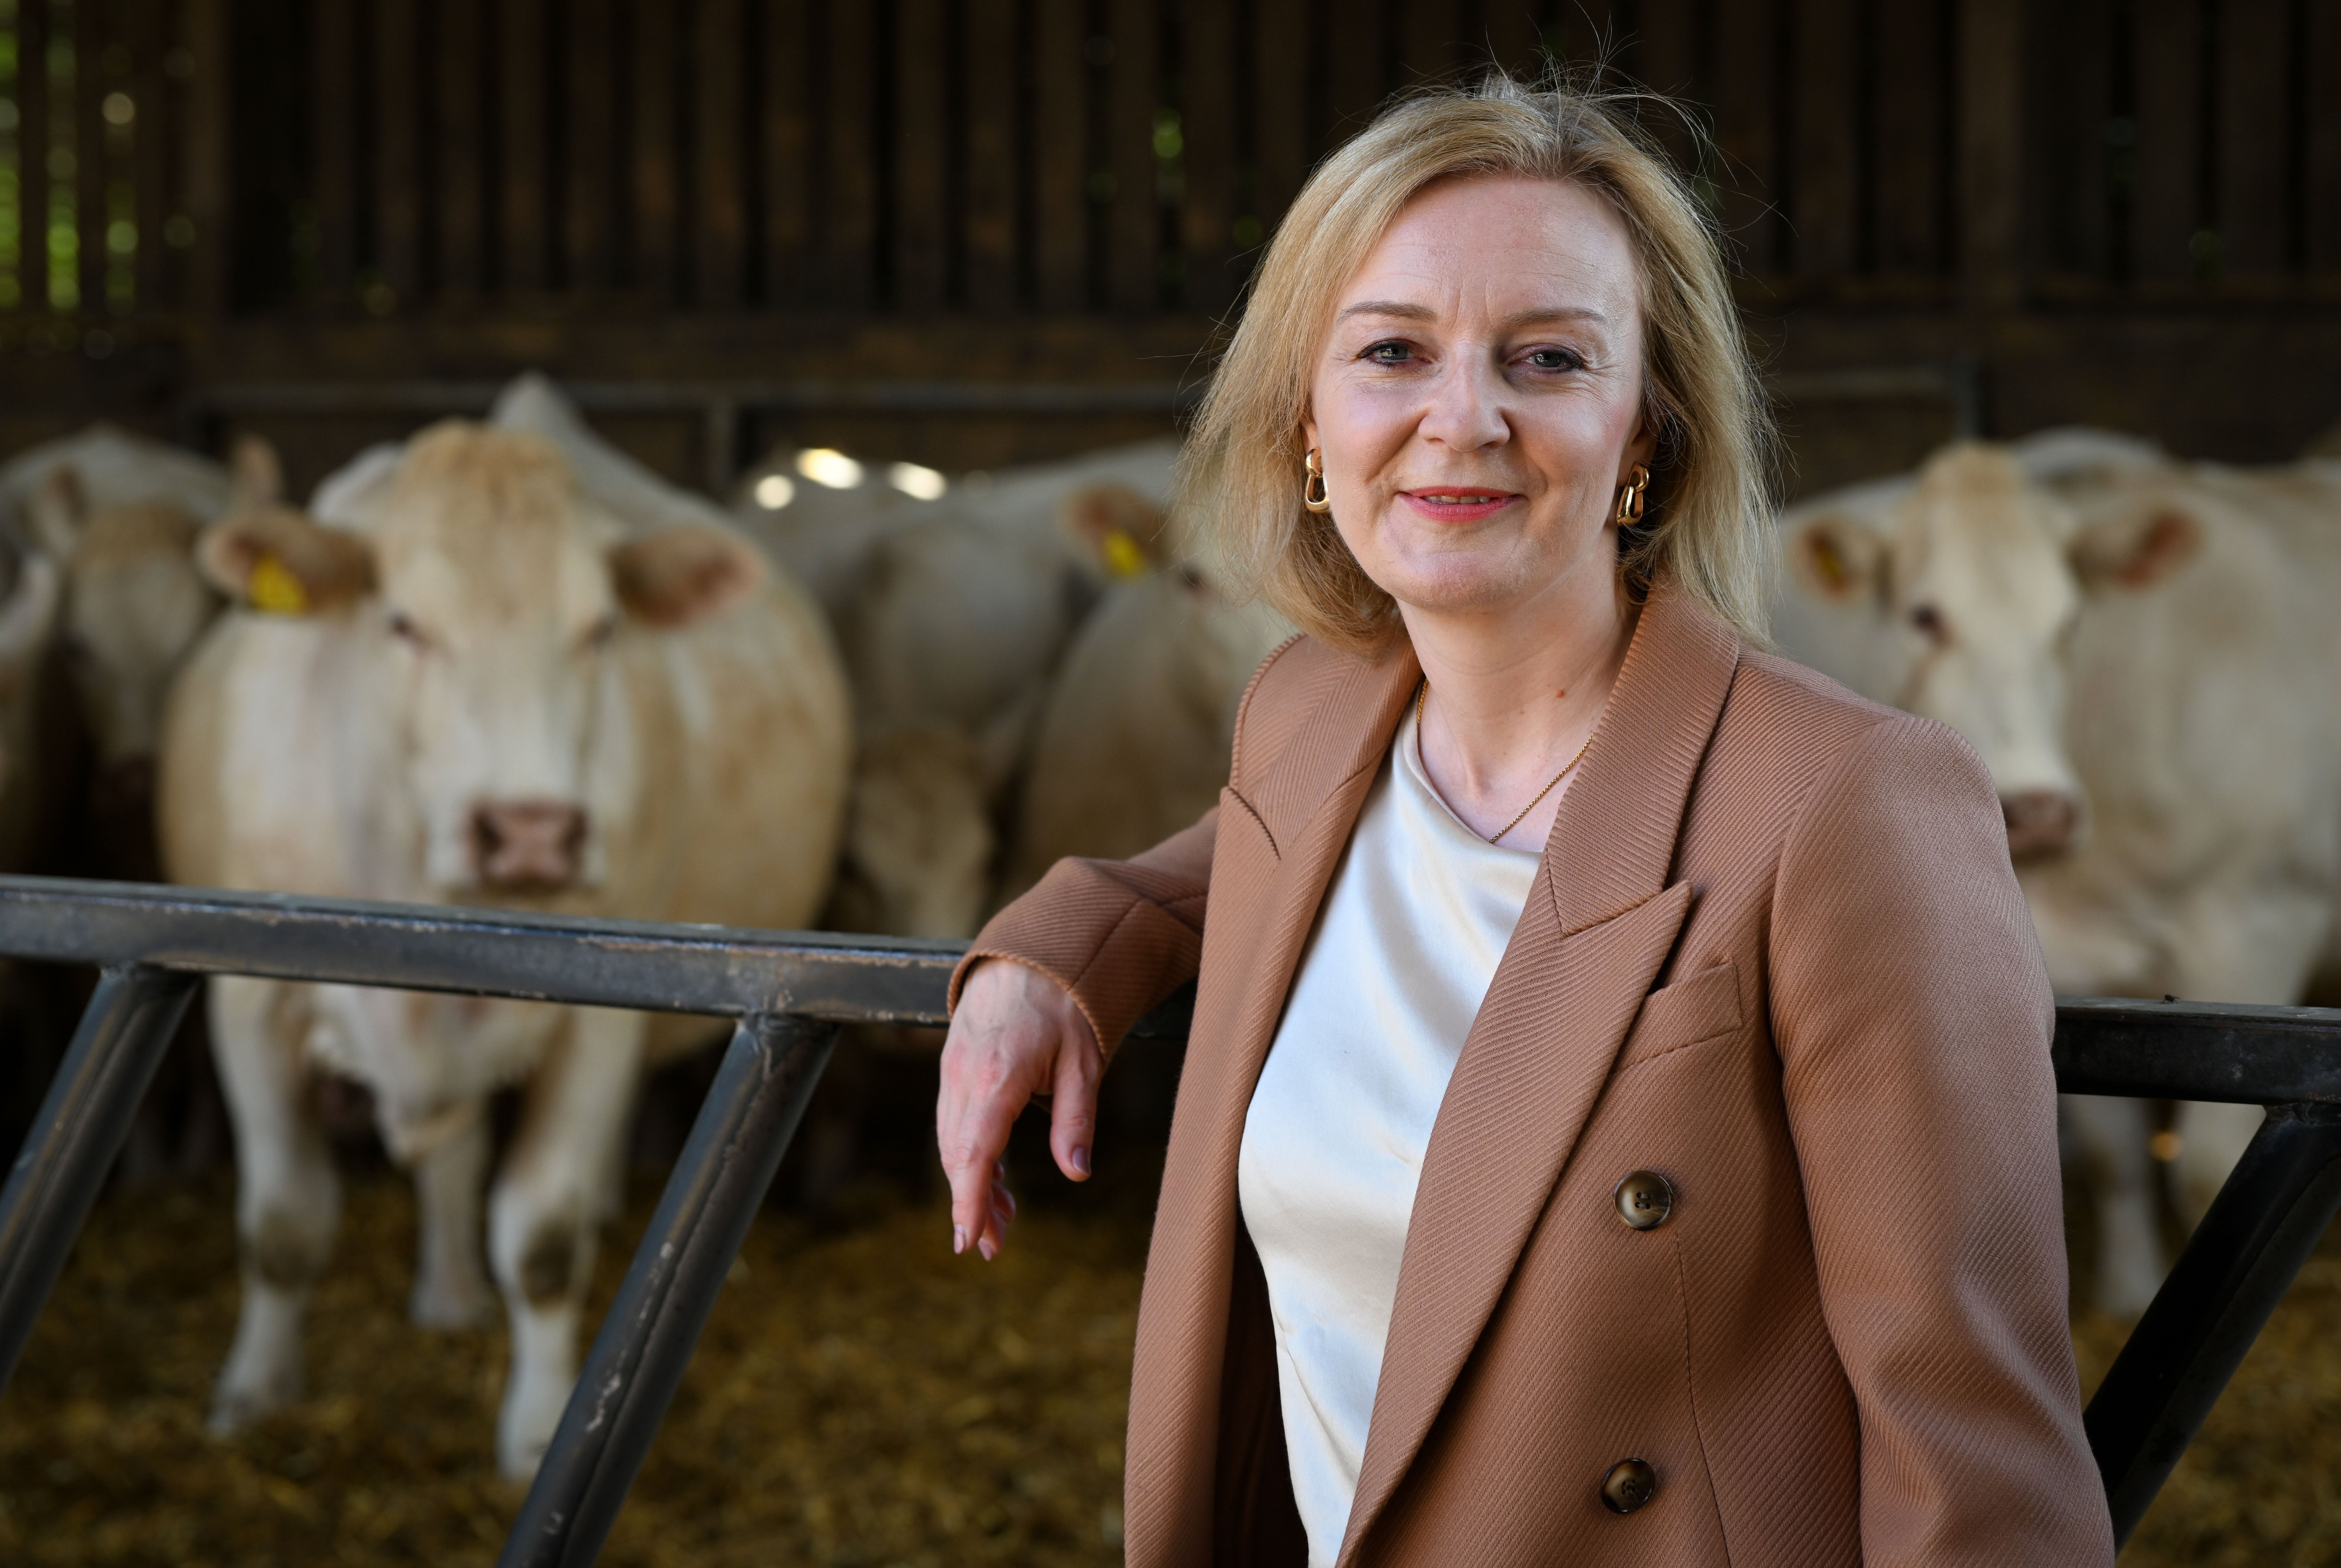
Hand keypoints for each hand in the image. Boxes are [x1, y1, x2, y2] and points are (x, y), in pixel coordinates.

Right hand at [936, 959, 1101, 1259]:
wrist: (1026, 956)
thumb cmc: (1062, 1006)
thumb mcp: (1083, 1062)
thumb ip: (1076, 1118)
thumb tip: (1077, 1171)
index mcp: (997, 1078)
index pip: (976, 1152)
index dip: (970, 1200)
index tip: (969, 1239)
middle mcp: (965, 1077)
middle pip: (959, 1155)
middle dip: (972, 1204)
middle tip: (993, 1247)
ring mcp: (953, 1072)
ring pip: (952, 1142)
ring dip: (971, 1184)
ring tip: (1000, 1221)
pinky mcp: (953, 1070)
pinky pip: (954, 1123)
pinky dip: (969, 1156)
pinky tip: (993, 1178)